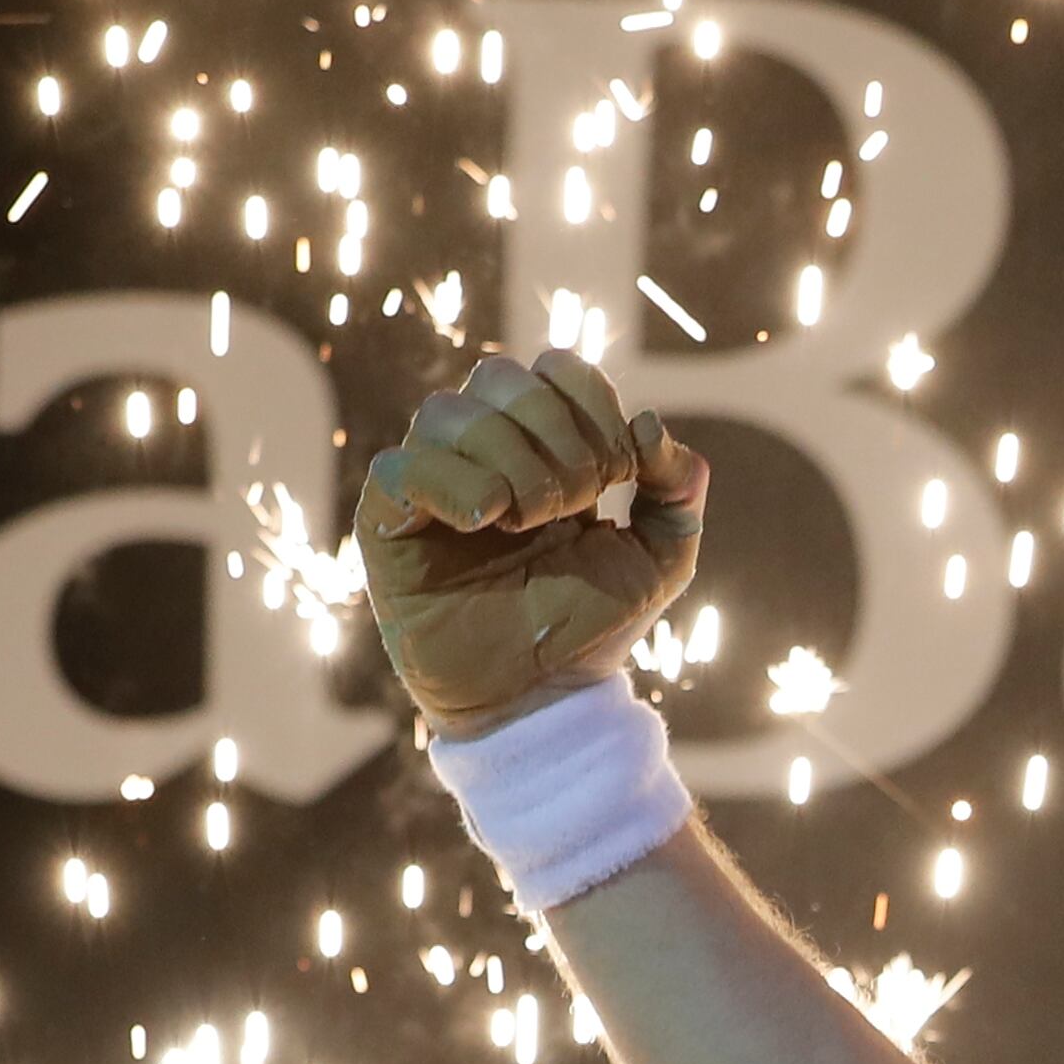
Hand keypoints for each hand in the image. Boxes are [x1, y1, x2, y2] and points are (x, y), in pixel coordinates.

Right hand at [356, 350, 706, 734]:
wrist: (544, 696)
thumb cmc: (592, 625)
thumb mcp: (661, 557)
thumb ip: (676, 489)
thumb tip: (648, 424)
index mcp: (539, 445)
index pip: (555, 367)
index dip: (593, 405)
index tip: (619, 474)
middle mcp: (478, 451)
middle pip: (500, 375)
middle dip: (556, 435)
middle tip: (577, 504)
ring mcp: (429, 482)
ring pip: (450, 412)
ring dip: (511, 462)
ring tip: (530, 523)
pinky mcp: (387, 522)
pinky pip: (401, 468)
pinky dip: (457, 485)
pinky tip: (489, 523)